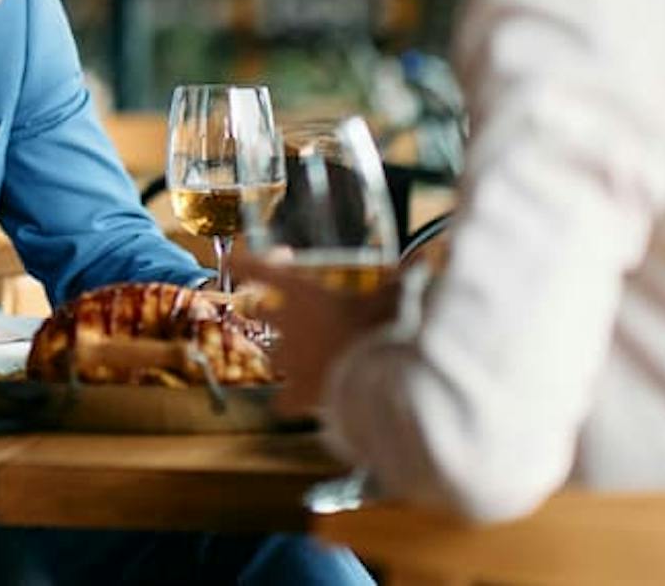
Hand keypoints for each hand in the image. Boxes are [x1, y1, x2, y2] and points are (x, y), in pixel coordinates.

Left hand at [238, 255, 403, 418]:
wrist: (383, 378)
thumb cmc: (386, 328)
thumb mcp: (398, 294)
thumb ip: (406, 277)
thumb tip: (427, 260)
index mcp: (301, 291)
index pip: (254, 268)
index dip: (246, 264)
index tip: (238, 260)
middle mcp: (286, 324)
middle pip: (259, 313)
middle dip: (269, 313)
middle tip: (289, 314)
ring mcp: (289, 361)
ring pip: (272, 356)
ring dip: (285, 356)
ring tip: (309, 358)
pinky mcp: (299, 396)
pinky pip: (282, 403)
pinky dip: (290, 402)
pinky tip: (303, 403)